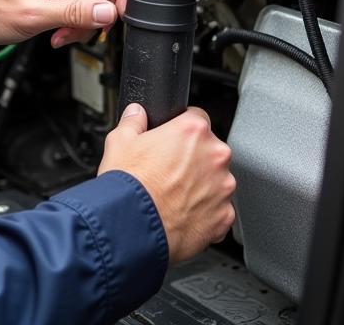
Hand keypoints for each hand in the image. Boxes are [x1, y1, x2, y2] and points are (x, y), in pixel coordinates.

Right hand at [98, 103, 235, 263]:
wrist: (132, 228)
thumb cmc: (128, 185)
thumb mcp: (119, 141)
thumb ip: (133, 121)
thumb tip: (136, 114)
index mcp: (192, 131)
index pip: (197, 118)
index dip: (182, 130)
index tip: (174, 142)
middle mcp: (214, 156)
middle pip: (209, 151)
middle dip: (193, 160)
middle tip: (170, 172)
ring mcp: (223, 188)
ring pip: (216, 181)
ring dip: (202, 186)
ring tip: (175, 197)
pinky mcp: (224, 217)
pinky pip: (219, 210)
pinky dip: (205, 213)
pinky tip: (182, 215)